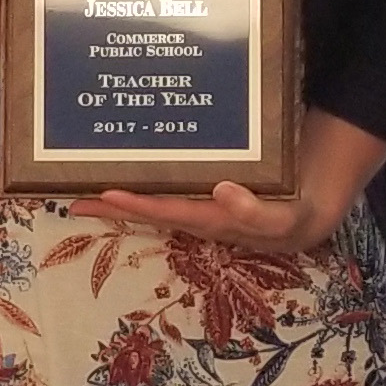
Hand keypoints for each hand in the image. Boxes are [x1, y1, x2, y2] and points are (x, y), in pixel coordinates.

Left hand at [76, 179, 343, 253]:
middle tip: (74, 196)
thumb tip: (222, 190)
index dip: (136, 204)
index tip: (104, 193)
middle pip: (149, 210)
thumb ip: (257, 212)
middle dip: (113, 206)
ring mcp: (200, 202)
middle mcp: (198, 212)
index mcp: (214, 219)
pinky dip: (145, 179)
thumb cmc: (295, 214)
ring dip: (122, 194)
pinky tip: (128, 166)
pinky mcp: (206, 187)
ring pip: (154, 198)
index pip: (167, 210)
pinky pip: (168, 184)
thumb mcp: (285, 219)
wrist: (312, 210)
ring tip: (85, 185)